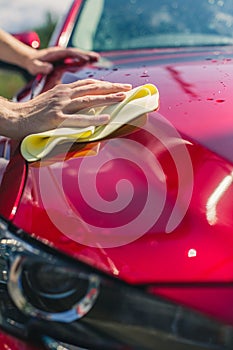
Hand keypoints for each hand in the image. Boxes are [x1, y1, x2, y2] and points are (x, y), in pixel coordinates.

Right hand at [4, 79, 131, 138]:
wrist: (16, 117)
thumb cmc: (35, 112)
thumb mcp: (53, 101)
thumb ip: (68, 100)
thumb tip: (82, 104)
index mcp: (64, 89)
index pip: (89, 84)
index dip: (106, 84)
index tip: (119, 86)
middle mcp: (64, 94)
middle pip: (93, 88)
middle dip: (112, 88)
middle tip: (128, 88)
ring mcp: (61, 106)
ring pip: (88, 100)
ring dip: (107, 98)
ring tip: (122, 98)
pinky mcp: (56, 119)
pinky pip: (78, 119)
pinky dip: (93, 119)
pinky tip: (105, 119)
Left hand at [26, 47, 99, 74]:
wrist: (30, 60)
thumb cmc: (33, 64)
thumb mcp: (34, 66)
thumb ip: (41, 67)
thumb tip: (49, 68)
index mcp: (55, 53)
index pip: (68, 53)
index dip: (77, 55)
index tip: (86, 59)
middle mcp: (61, 53)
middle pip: (76, 52)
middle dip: (86, 54)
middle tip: (97, 58)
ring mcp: (64, 56)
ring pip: (77, 55)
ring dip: (87, 56)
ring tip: (97, 59)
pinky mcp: (65, 60)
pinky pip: (76, 60)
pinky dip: (84, 61)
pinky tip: (91, 63)